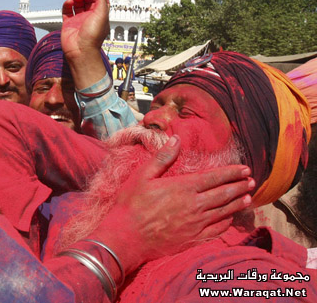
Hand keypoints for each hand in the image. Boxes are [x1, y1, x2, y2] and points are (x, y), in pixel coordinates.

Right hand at [61, 0, 111, 88]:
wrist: (80, 51)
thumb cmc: (93, 37)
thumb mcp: (102, 15)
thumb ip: (101, 0)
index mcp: (100, 16)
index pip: (100, 2)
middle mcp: (89, 18)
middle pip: (88, 1)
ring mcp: (78, 20)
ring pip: (78, 4)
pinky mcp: (68, 23)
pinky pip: (67, 11)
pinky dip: (67, 5)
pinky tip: (69, 2)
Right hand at [90, 135, 252, 273]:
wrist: (126, 237)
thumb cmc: (131, 204)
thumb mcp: (142, 176)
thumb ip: (162, 157)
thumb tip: (176, 139)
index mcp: (183, 187)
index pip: (214, 177)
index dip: (231, 172)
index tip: (245, 168)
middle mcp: (194, 205)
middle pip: (223, 194)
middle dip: (239, 186)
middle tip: (251, 181)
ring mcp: (195, 224)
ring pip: (223, 212)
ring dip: (237, 203)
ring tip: (248, 198)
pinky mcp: (193, 239)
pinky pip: (216, 230)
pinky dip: (226, 223)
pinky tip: (230, 219)